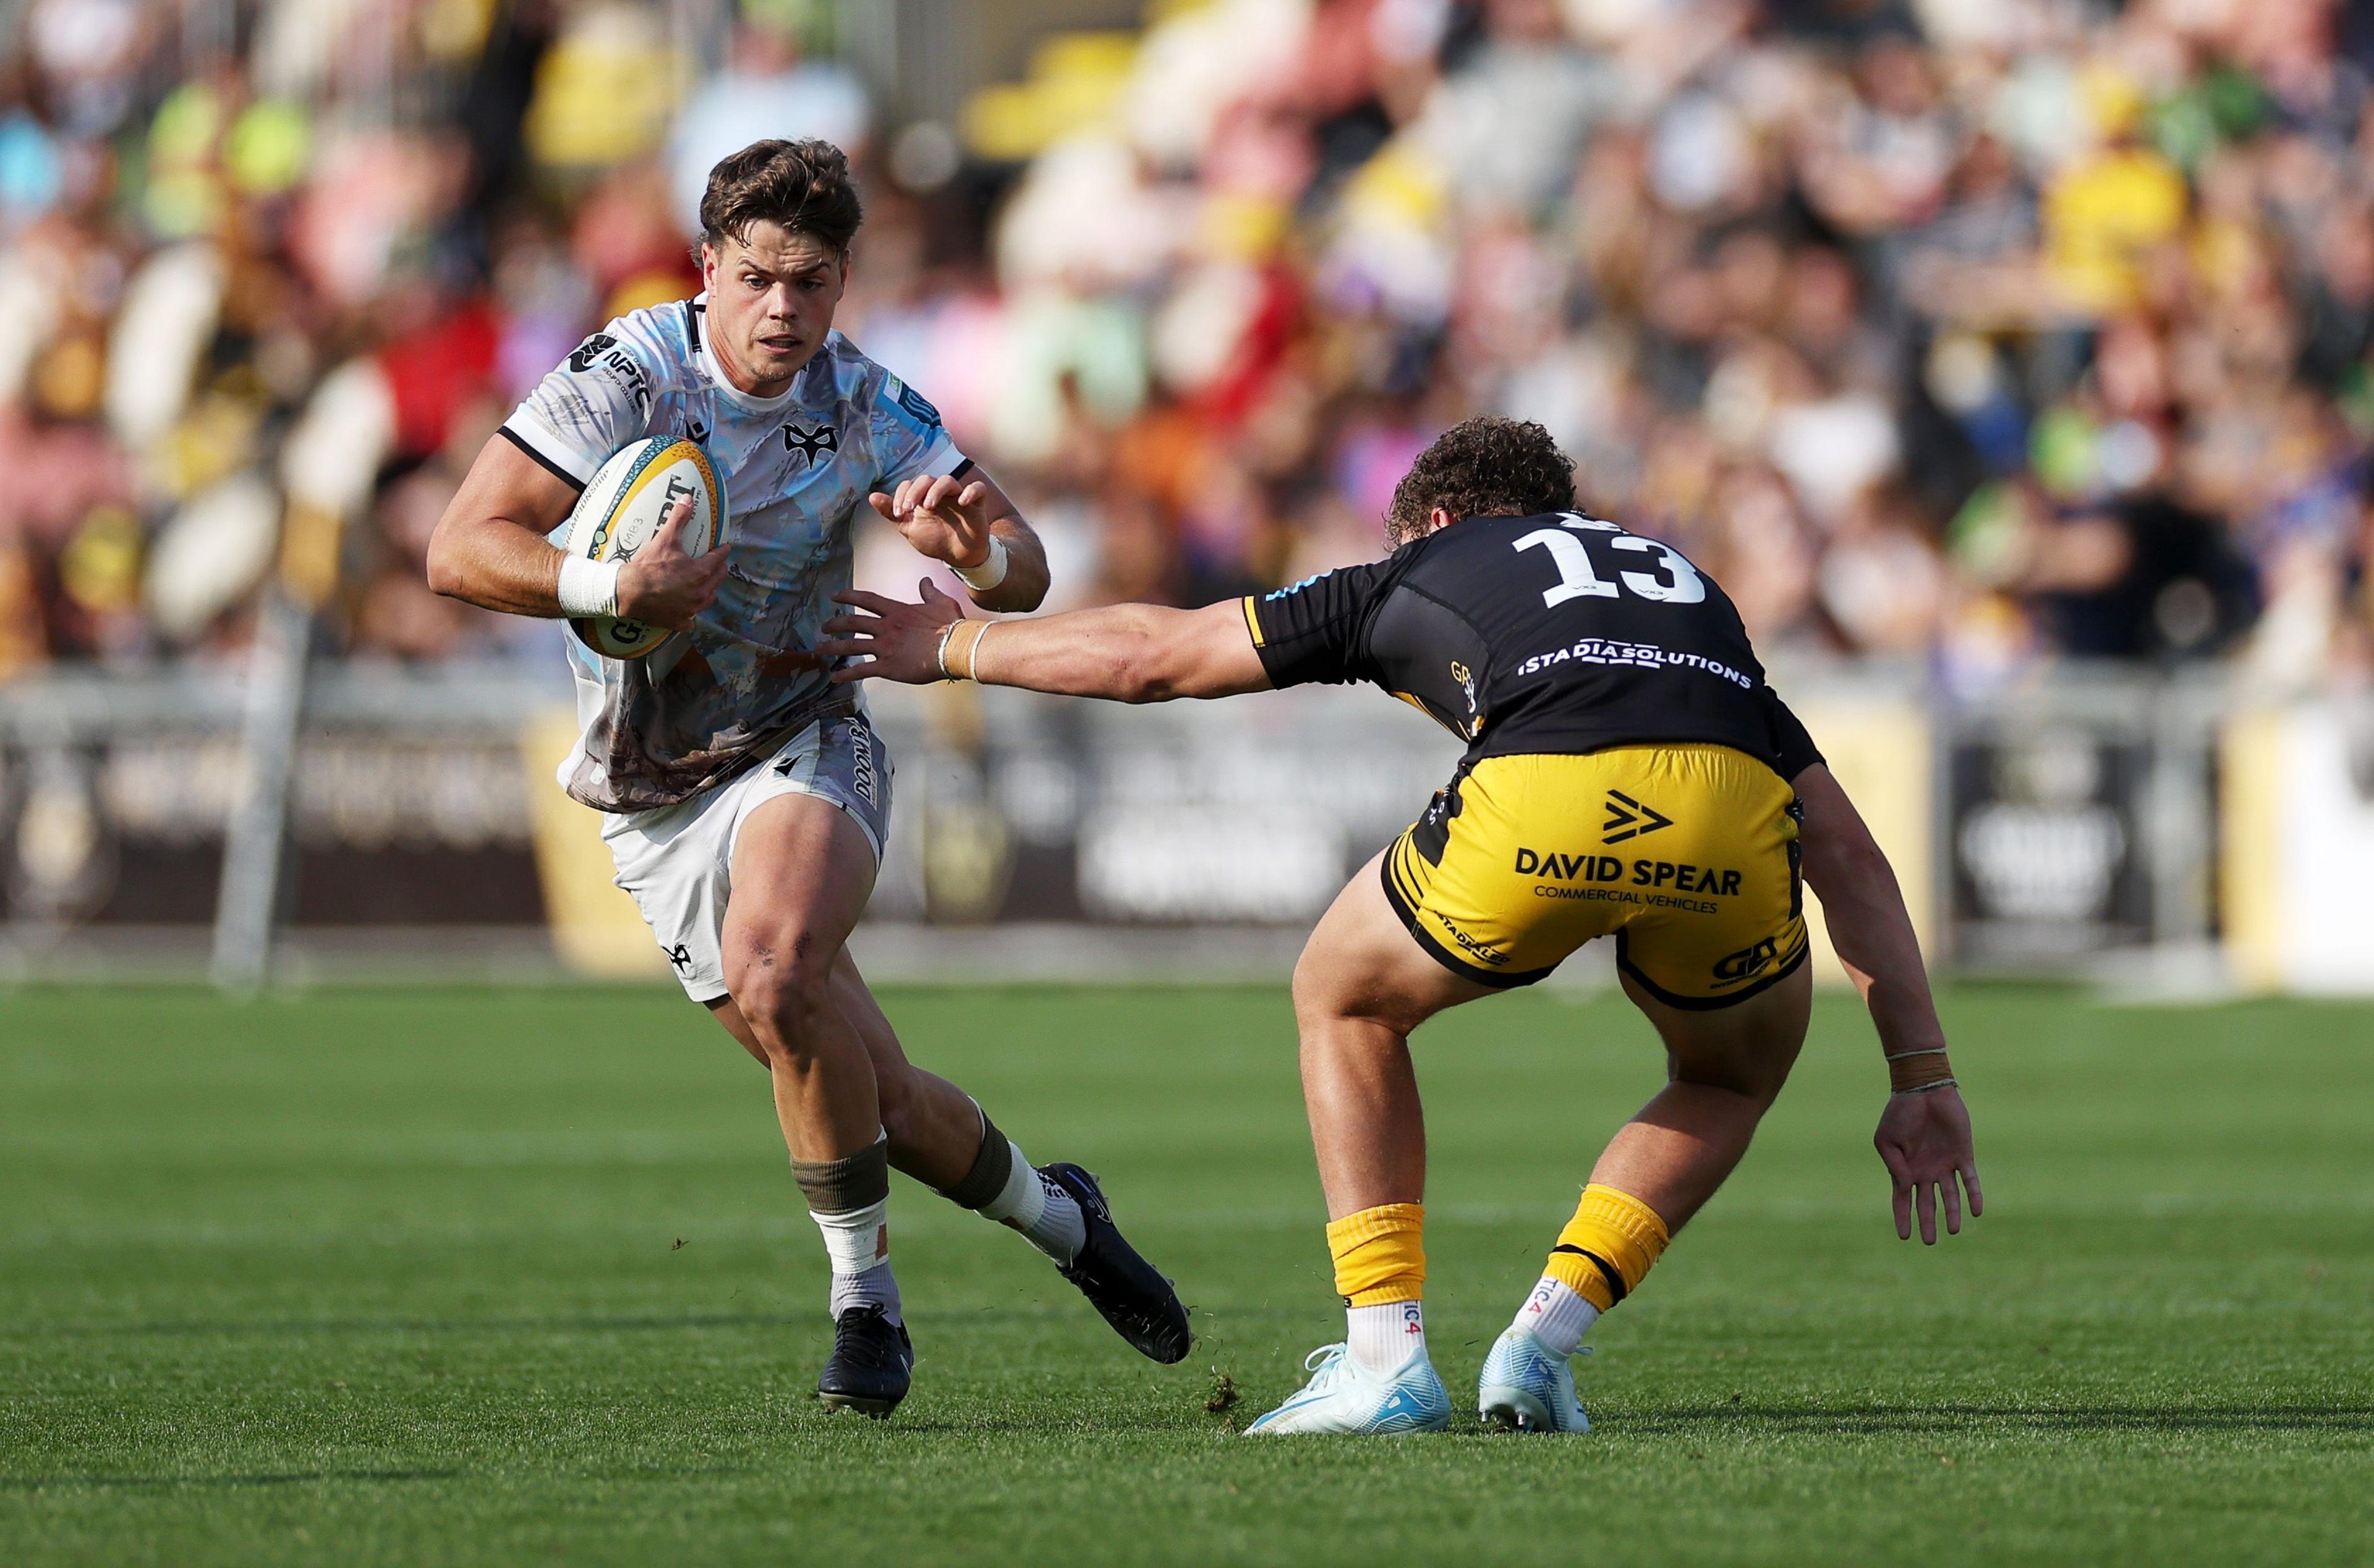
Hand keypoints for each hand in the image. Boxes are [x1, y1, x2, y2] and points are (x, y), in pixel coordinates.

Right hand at [615, 495, 726, 628]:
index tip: (724, 547)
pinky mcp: (678, 621)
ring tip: (706, 585)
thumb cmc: (649, 565)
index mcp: (701, 572)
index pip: (718, 559)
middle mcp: (700, 593)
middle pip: (717, 580)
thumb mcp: (665, 538)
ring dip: (709, 591)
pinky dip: (690, 616)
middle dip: (718, 569)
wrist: (628, 591)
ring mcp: (691, 610)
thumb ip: (679, 518)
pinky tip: (689, 614)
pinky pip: (690, 621)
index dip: (722, 551)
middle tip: (716, 563)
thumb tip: (688, 498)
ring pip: (708, 600)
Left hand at [818, 580, 967, 682]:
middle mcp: (886, 627)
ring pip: (851, 646)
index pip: (866, 600)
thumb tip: (924, 581)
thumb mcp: (941, 602)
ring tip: (819, 650)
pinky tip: (835, 677)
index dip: (848, 596)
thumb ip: (929, 592)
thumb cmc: (951, 626)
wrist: (955, 648)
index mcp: (897, 611)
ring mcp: (885, 647)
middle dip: (835, 625)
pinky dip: (846, 674)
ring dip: (833, 648)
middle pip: (852, 623)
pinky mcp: (888, 667)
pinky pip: (861, 671)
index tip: (835, 596)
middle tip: (824, 627)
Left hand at [870, 474, 995, 569]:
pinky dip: (971, 491)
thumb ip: (891, 513)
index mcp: (922, 497)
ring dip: (936, 491)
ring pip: (948, 480)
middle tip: (909, 508)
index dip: (901, 495)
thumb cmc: (934, 540)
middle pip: (927, 479)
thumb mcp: (909, 528)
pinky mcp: (976, 503)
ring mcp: (958, 497)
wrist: (957, 556)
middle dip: (915, 491)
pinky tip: (962, 501)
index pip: (909, 484)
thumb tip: (871, 496)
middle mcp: (939, 494)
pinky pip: (978, 488)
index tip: (898, 513)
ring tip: (929, 506)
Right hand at [1873, 1087, 1981, 1243]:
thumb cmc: (1899, 1113)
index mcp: (1905, 1169)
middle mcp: (1925, 1171)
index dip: (1903, 1217)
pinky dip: (1974, 1195)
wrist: (1923, 1090)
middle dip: (1927, 1222)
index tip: (1904, 1237)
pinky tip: (1976, 1211)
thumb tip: (1907, 1188)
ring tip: (1953, 1231)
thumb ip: (1894, 1165)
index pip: (1902, 1199)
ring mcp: (1944, 1164)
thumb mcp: (1886, 1140)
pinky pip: (1970, 1180)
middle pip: (1927, 1203)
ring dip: (1952, 1213)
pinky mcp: (1962, 1155)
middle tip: (1929, 1242)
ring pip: (1950, 1196)